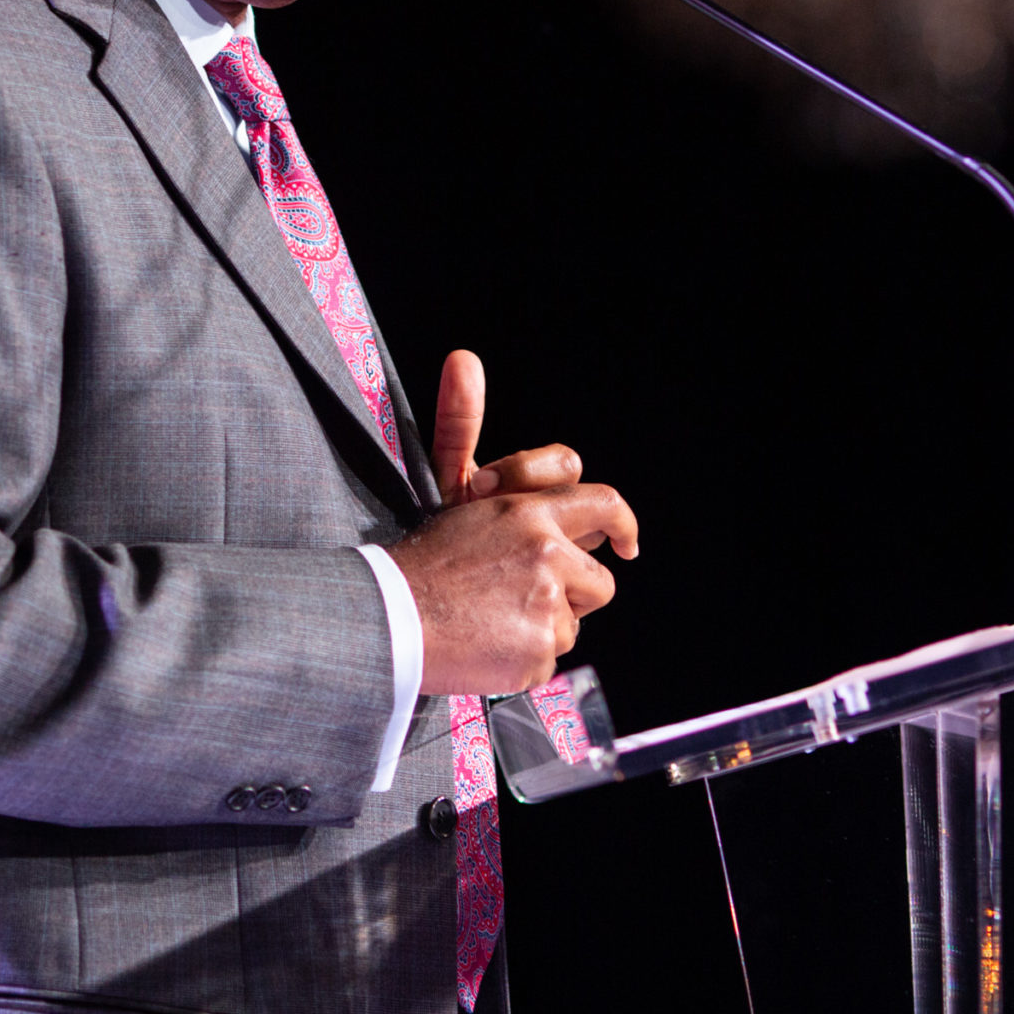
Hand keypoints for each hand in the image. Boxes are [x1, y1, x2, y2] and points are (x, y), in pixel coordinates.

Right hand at [387, 350, 638, 695]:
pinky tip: (490, 643)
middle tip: (541, 598)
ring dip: (548, 622)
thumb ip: (461, 422)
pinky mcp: (540, 645)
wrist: (389, 619)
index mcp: (529, 508)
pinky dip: (526, 656)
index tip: (624, 544)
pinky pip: (553, 655)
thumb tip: (463, 357)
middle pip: (600, 578)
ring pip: (577, 618)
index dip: (620, 524)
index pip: (602, 503)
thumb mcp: (447, 485)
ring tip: (499, 617)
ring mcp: (547, 600)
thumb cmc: (421, 555)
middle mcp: (546, 550)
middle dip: (576, 589)